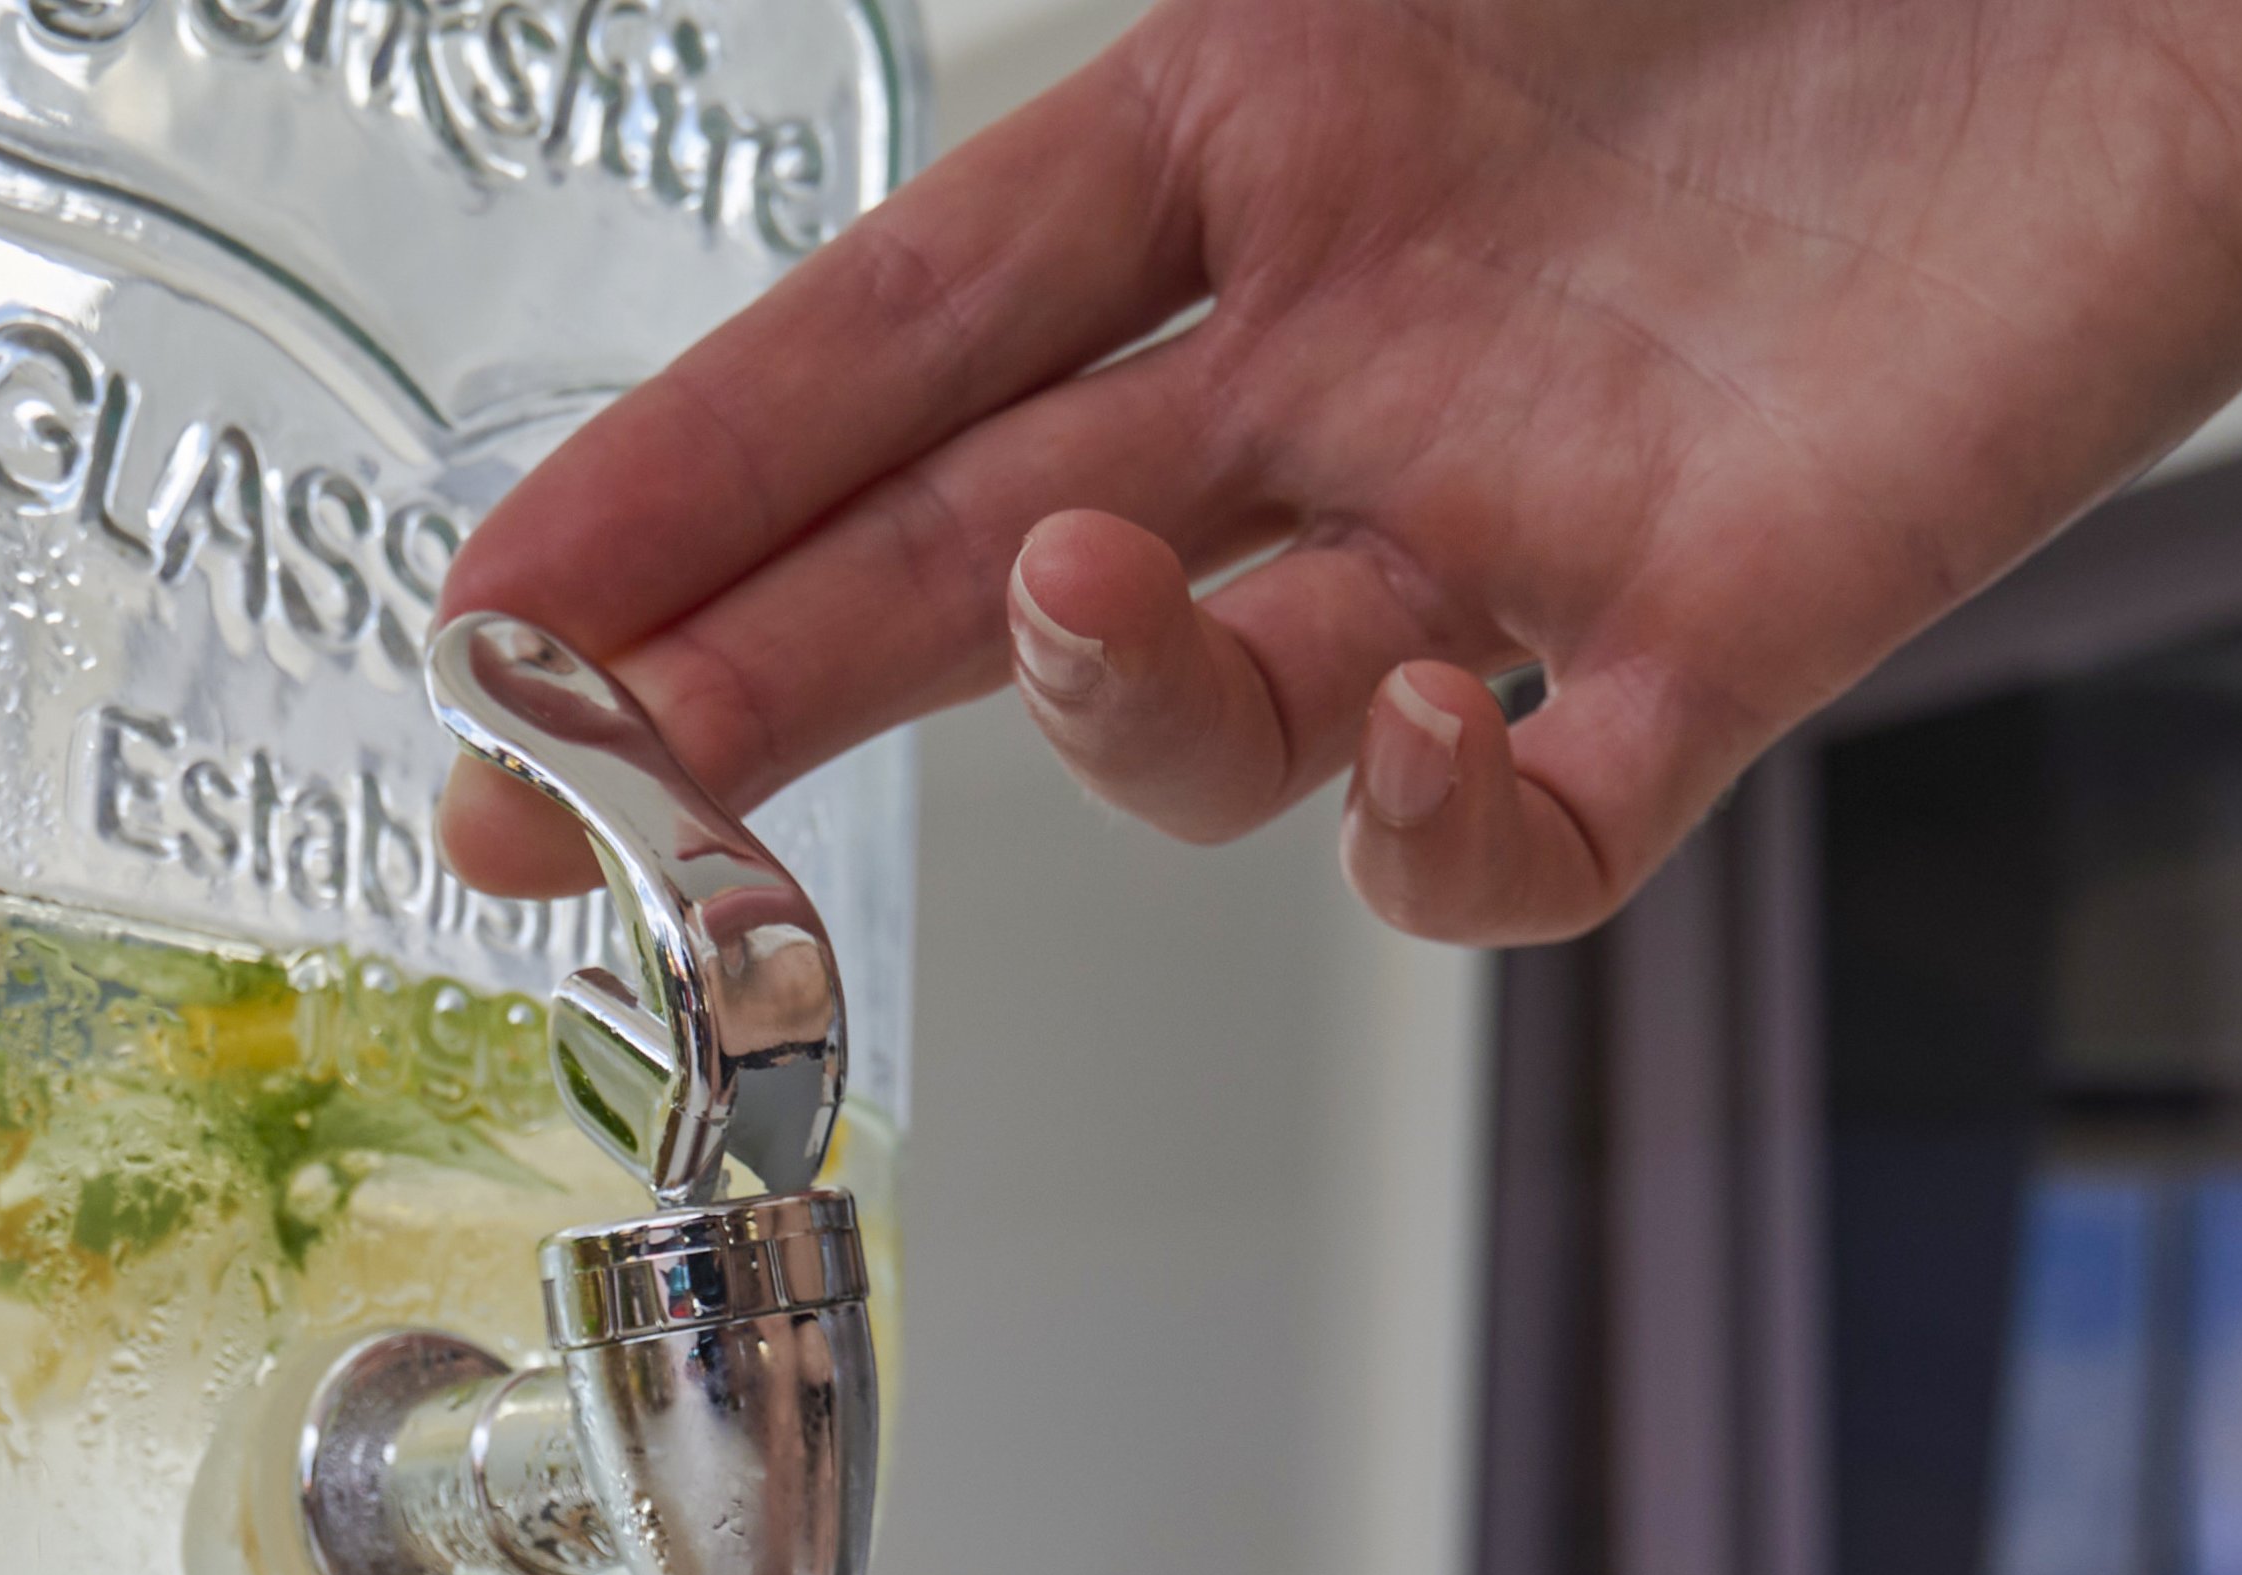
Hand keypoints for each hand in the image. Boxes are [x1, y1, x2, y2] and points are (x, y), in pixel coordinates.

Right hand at [431, 0, 2241, 939]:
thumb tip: (1021, 42)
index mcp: (1260, 134)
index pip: (896, 343)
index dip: (683, 482)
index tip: (500, 610)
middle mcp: (1351, 363)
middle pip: (969, 569)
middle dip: (743, 691)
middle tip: (565, 789)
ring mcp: (1528, 515)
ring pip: (1221, 720)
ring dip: (1111, 706)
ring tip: (1097, 594)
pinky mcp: (1742, 626)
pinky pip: (1537, 829)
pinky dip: (1444, 828)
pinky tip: (1419, 729)